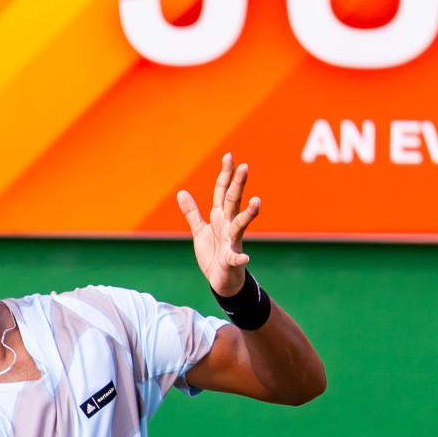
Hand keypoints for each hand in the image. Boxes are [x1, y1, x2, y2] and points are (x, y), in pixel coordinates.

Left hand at [177, 153, 260, 295]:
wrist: (221, 280)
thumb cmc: (213, 254)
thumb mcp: (199, 231)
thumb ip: (192, 213)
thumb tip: (181, 192)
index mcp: (219, 218)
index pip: (222, 192)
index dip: (225, 175)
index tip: (229, 156)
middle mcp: (228, 226)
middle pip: (233, 202)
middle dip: (238, 185)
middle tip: (245, 167)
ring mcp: (231, 242)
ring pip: (240, 225)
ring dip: (248, 214)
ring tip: (256, 201)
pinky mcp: (231, 260)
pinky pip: (236, 258)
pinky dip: (240, 258)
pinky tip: (245, 257)